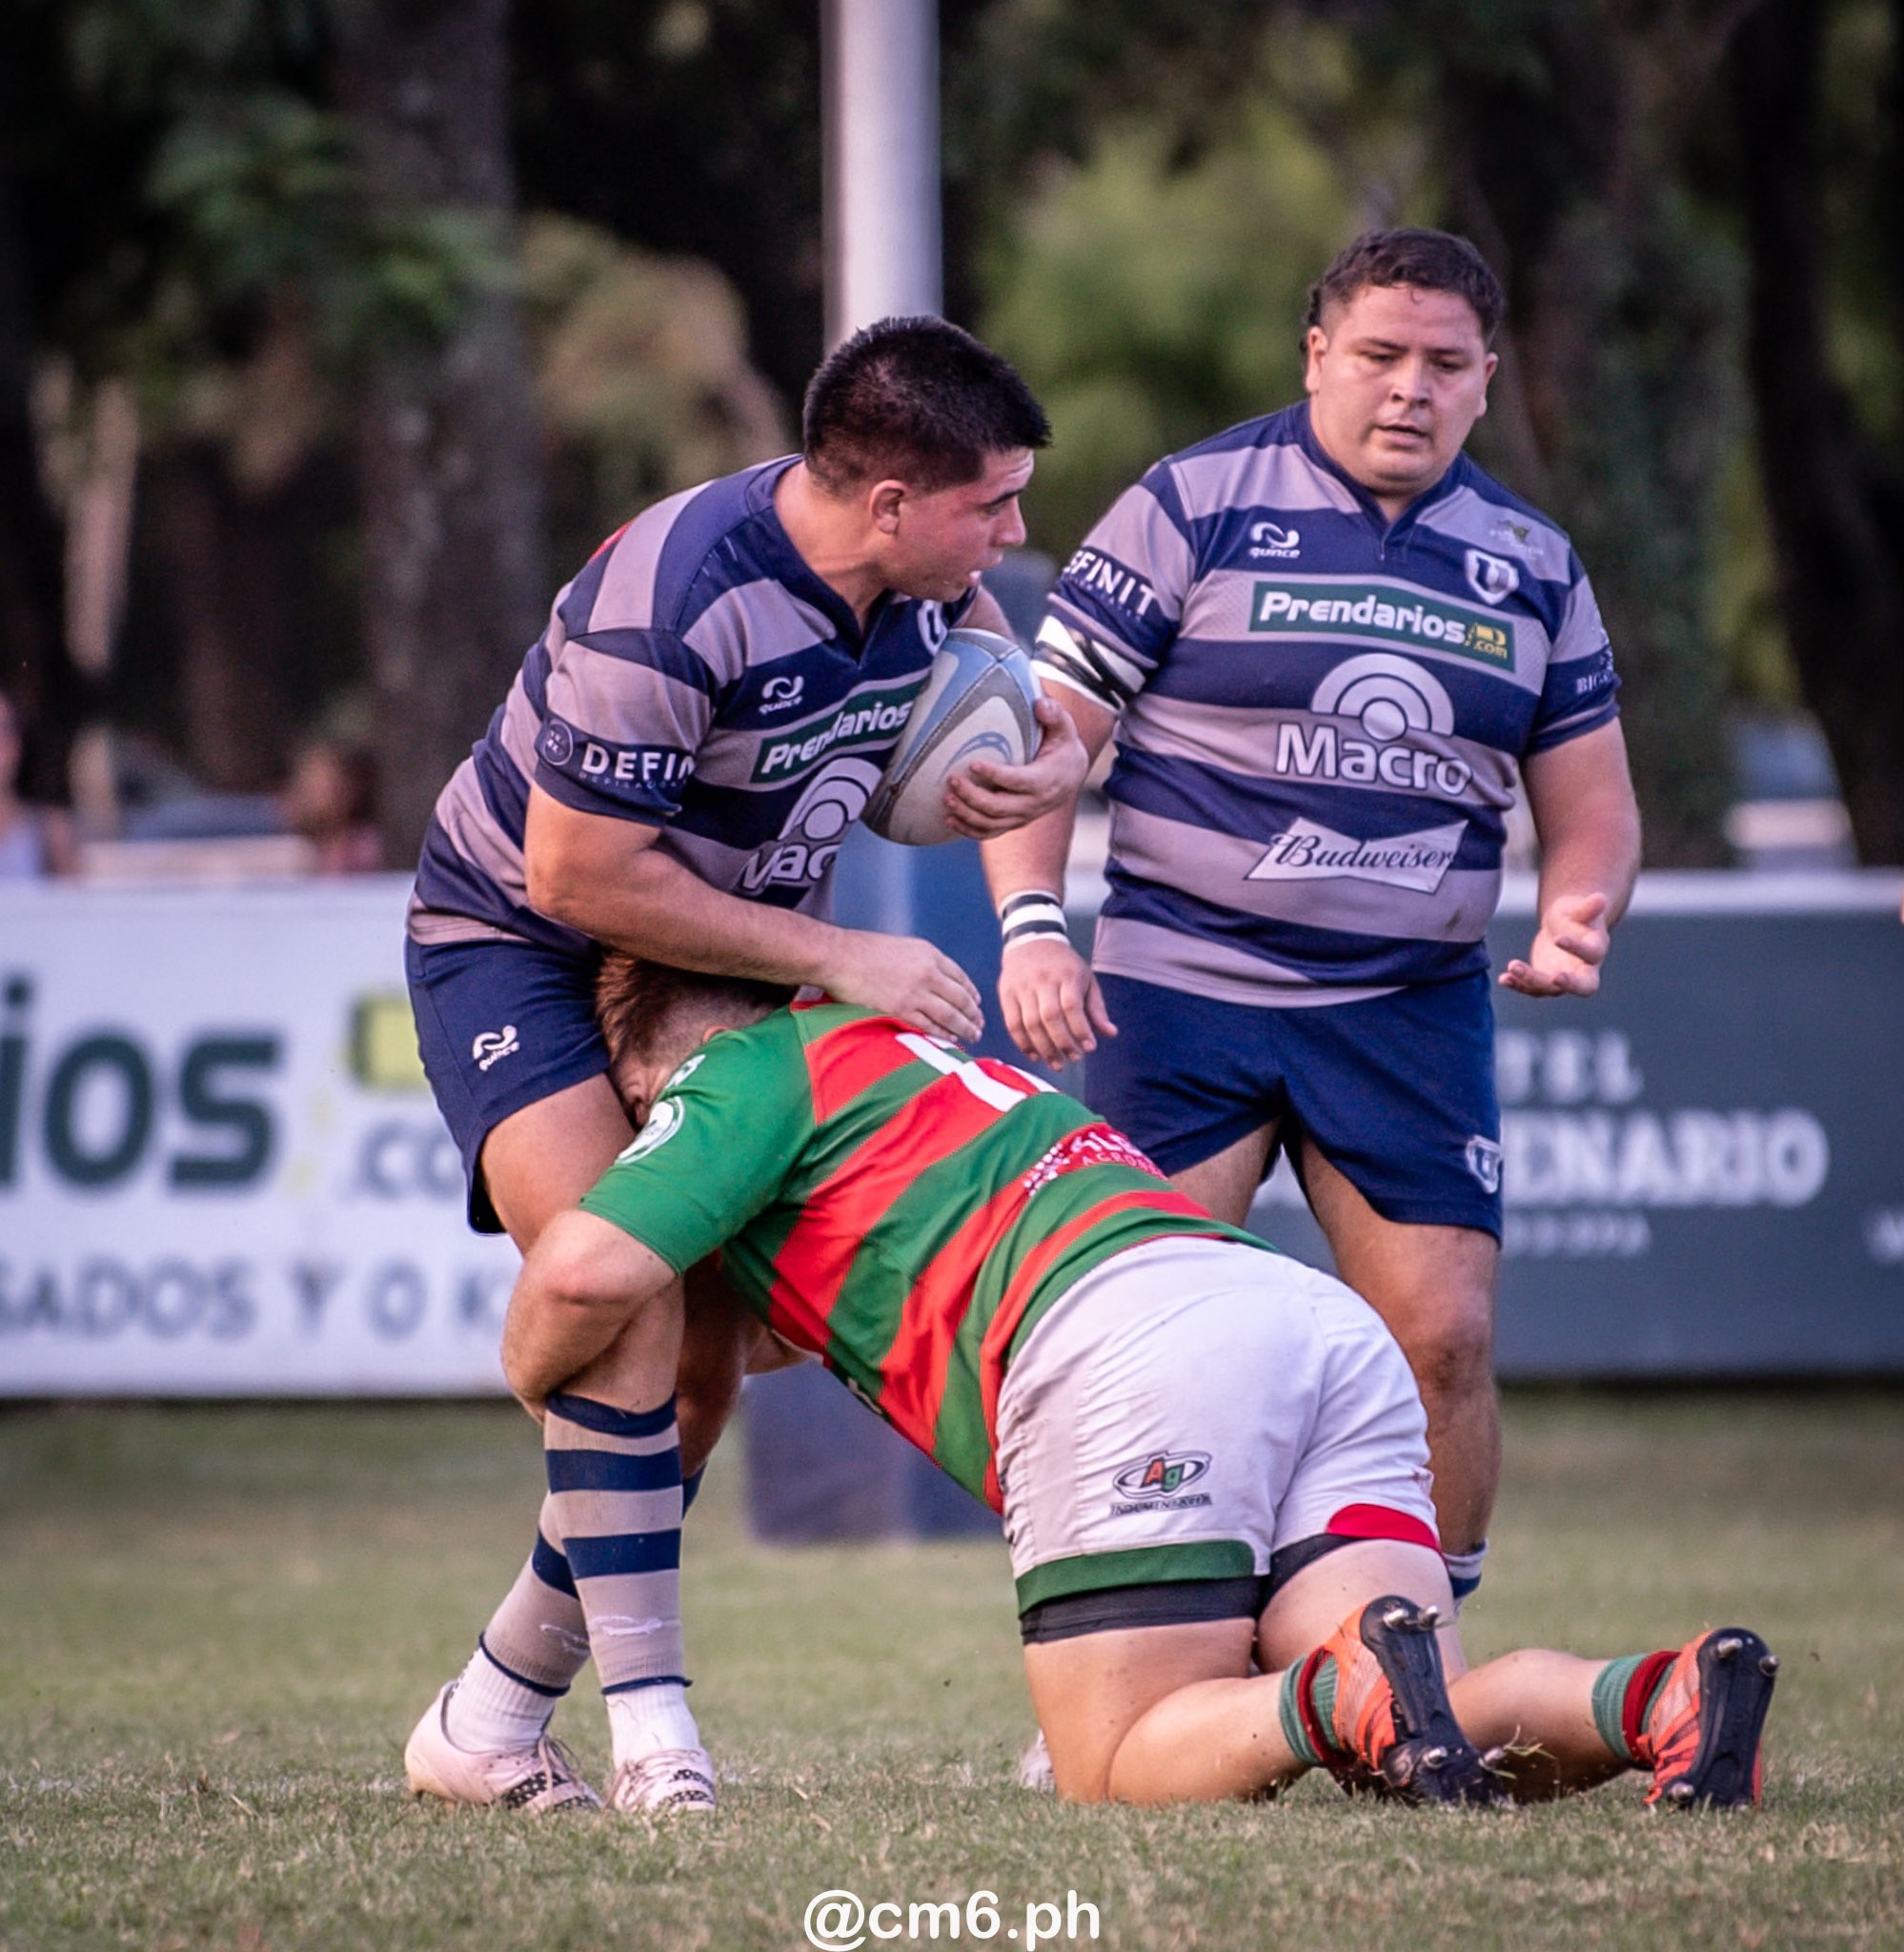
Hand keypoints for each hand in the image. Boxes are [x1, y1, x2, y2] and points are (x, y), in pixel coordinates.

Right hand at [823, 929, 983, 1041]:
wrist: (839, 956)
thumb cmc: (864, 950)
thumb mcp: (902, 947)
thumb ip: (922, 962)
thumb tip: (935, 980)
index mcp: (929, 954)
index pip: (961, 977)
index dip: (971, 994)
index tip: (976, 1004)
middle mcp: (928, 973)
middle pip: (961, 999)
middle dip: (973, 1014)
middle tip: (980, 1025)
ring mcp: (916, 993)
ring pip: (950, 1015)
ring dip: (965, 1028)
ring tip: (972, 1035)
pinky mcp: (901, 1010)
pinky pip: (930, 1026)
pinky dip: (943, 1035)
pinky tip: (951, 1040)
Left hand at [942, 697, 1089, 837]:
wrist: (1071, 776)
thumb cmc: (1062, 747)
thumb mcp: (1065, 728)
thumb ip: (1054, 713)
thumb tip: (1039, 704)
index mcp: (1045, 781)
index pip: (1017, 781)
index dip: (995, 775)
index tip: (973, 763)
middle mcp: (1033, 804)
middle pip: (999, 807)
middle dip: (973, 796)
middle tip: (952, 780)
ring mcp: (1023, 817)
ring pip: (991, 824)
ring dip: (966, 814)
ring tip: (947, 798)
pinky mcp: (1013, 823)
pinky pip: (989, 833)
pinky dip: (969, 830)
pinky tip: (950, 820)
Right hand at [998, 935, 1116, 1068]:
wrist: (1031, 942)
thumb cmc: (1064, 965)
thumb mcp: (1086, 979)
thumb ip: (1096, 1008)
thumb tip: (1110, 1033)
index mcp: (1067, 974)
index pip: (1072, 1006)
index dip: (1080, 1030)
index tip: (1090, 1048)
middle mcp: (1043, 980)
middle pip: (1050, 1017)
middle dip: (1063, 1043)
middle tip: (1074, 1059)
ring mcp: (1022, 987)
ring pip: (1030, 1023)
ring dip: (1044, 1048)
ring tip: (1056, 1064)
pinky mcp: (1006, 994)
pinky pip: (1012, 1024)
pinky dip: (1023, 1043)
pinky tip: (1035, 1055)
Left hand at [1498, 892, 1611, 997]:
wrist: (1563, 925)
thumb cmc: (1575, 914)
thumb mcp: (1579, 908)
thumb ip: (1589, 907)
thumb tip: (1600, 898)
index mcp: (1596, 949)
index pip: (1592, 954)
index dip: (1577, 949)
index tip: (1558, 938)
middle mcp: (1584, 969)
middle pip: (1585, 986)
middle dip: (1571, 984)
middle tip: (1555, 978)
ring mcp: (1563, 978)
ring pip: (1551, 988)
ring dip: (1531, 980)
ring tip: (1512, 966)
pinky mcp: (1545, 982)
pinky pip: (1533, 989)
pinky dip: (1518, 985)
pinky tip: (1504, 978)